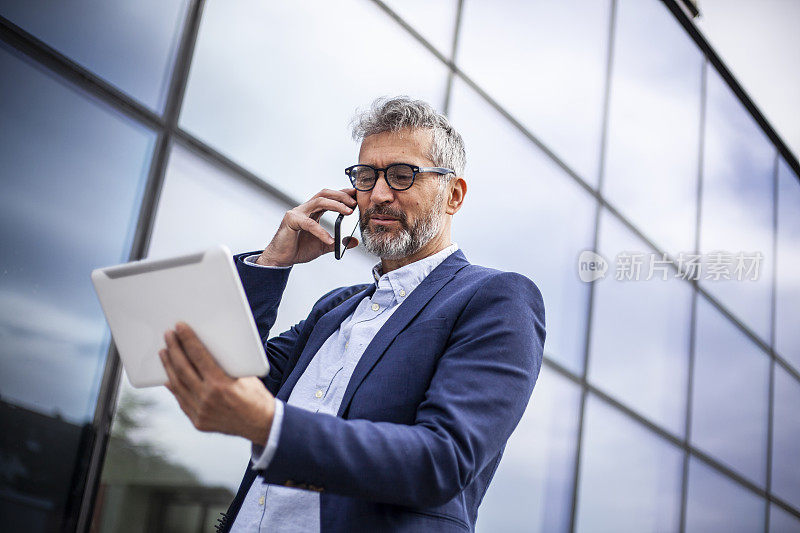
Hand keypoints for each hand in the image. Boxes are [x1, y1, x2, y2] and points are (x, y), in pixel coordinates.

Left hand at [159, 322, 274, 444]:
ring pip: (177, 385)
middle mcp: (208, 398)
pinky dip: (173, 385)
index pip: (199, 356)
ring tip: (164, 352)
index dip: (188, 339)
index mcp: (222, 384)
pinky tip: (169, 375)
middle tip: (168, 335)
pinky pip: (180, 400)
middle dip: (174, 349)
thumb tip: (206, 347)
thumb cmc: (256, 395)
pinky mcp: (198, 421)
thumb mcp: (245, 375)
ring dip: (168, 366)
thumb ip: (224, 365)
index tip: (180, 327)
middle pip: (183, 368)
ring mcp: (201, 412)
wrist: (262, 424)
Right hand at [257, 188, 359, 265]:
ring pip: (319, 202)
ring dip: (336, 205)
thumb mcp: (324, 246)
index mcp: (312, 211)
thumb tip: (353, 242)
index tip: (356, 194)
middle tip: (354, 202)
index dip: (342, 194)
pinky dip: (321, 231)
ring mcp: (297, 212)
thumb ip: (338, 243)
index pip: (329, 197)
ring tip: (348, 212)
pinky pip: (310, 223)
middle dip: (341, 195)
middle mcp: (305, 209)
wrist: (281, 259)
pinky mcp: (291, 220)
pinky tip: (330, 240)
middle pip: (324, 194)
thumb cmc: (298, 249)